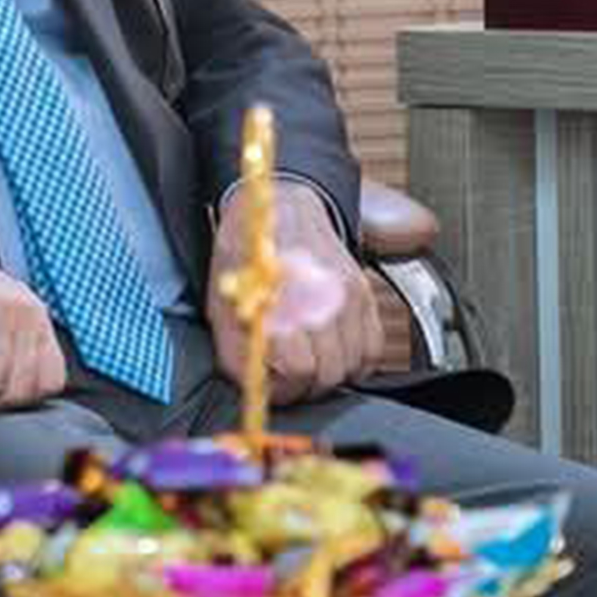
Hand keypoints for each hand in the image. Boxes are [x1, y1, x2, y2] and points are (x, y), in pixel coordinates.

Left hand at [208, 181, 383, 403]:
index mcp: (280, 297)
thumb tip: (253, 386)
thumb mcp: (223, 302)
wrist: (281, 209)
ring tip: (309, 363)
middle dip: (307, 386)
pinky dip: (357, 361)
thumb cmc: (247, 257)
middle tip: (290, 379)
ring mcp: (347, 294)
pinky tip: (334, 354)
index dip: (285, 387)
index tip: (274, 385)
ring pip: (354, 365)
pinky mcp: (364, 292)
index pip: (300, 368)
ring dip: (331, 374)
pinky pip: (373, 347)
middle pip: (330, 372)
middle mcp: (320, 296)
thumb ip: (235, 349)